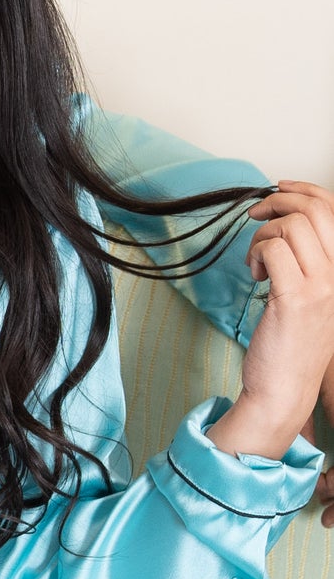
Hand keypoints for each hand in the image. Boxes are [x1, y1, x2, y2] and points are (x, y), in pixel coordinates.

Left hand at [211, 183, 333, 466]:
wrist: (285, 390)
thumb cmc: (291, 346)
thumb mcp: (309, 297)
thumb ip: (305, 262)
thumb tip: (283, 223)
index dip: (305, 190)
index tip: (279, 188)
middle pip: (316, 210)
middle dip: (279, 201)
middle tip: (255, 214)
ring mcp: (322, 286)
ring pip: (292, 226)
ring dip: (263, 236)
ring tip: (256, 263)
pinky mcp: (297, 297)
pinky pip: (274, 250)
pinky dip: (257, 255)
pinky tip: (256, 275)